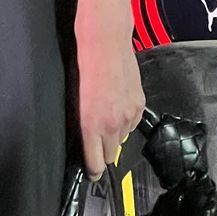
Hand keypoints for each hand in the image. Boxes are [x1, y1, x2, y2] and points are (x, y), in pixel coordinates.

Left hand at [75, 18, 144, 180]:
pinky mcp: (140, 104)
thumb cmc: (85, 66)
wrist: (105, 43)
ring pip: (123, 138)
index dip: (93, 170)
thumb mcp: (77, 100)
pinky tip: (118, 106)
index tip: (92, 172)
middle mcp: (112, 124)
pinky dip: (127, 120)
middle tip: (97, 144)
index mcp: (91, 124)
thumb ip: (84, 123)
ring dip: (116, 134)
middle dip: (103, 152)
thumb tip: (87, 138)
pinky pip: (133, 123)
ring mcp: (129, 114)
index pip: (96, 163)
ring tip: (107, 117)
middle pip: (110, 155)